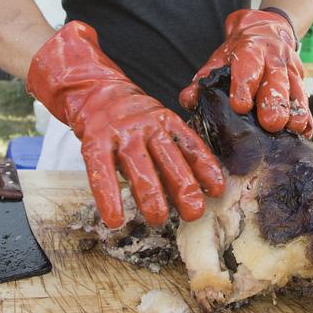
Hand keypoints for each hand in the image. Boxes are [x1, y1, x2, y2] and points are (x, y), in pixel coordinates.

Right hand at [27, 21, 223, 227]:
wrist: (95, 93)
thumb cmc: (133, 121)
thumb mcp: (159, 126)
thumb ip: (175, 150)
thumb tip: (202, 188)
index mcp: (167, 122)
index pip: (191, 146)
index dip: (206, 168)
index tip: (217, 191)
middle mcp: (147, 126)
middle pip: (169, 158)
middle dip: (184, 187)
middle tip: (194, 213)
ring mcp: (121, 134)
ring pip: (139, 166)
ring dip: (150, 195)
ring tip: (158, 218)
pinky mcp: (95, 142)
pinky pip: (102, 171)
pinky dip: (108, 197)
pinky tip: (114, 219)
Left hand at [180, 9, 312, 137]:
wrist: (267, 27)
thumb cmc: (240, 50)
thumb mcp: (220, 58)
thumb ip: (203, 79)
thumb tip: (188, 100)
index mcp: (251, 48)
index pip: (248, 65)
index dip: (244, 85)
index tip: (240, 106)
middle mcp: (274, 57)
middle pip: (277, 78)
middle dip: (275, 101)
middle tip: (271, 123)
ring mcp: (291, 68)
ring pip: (296, 88)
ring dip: (296, 109)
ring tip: (293, 128)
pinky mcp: (301, 80)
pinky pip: (305, 99)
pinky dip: (307, 116)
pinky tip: (305, 131)